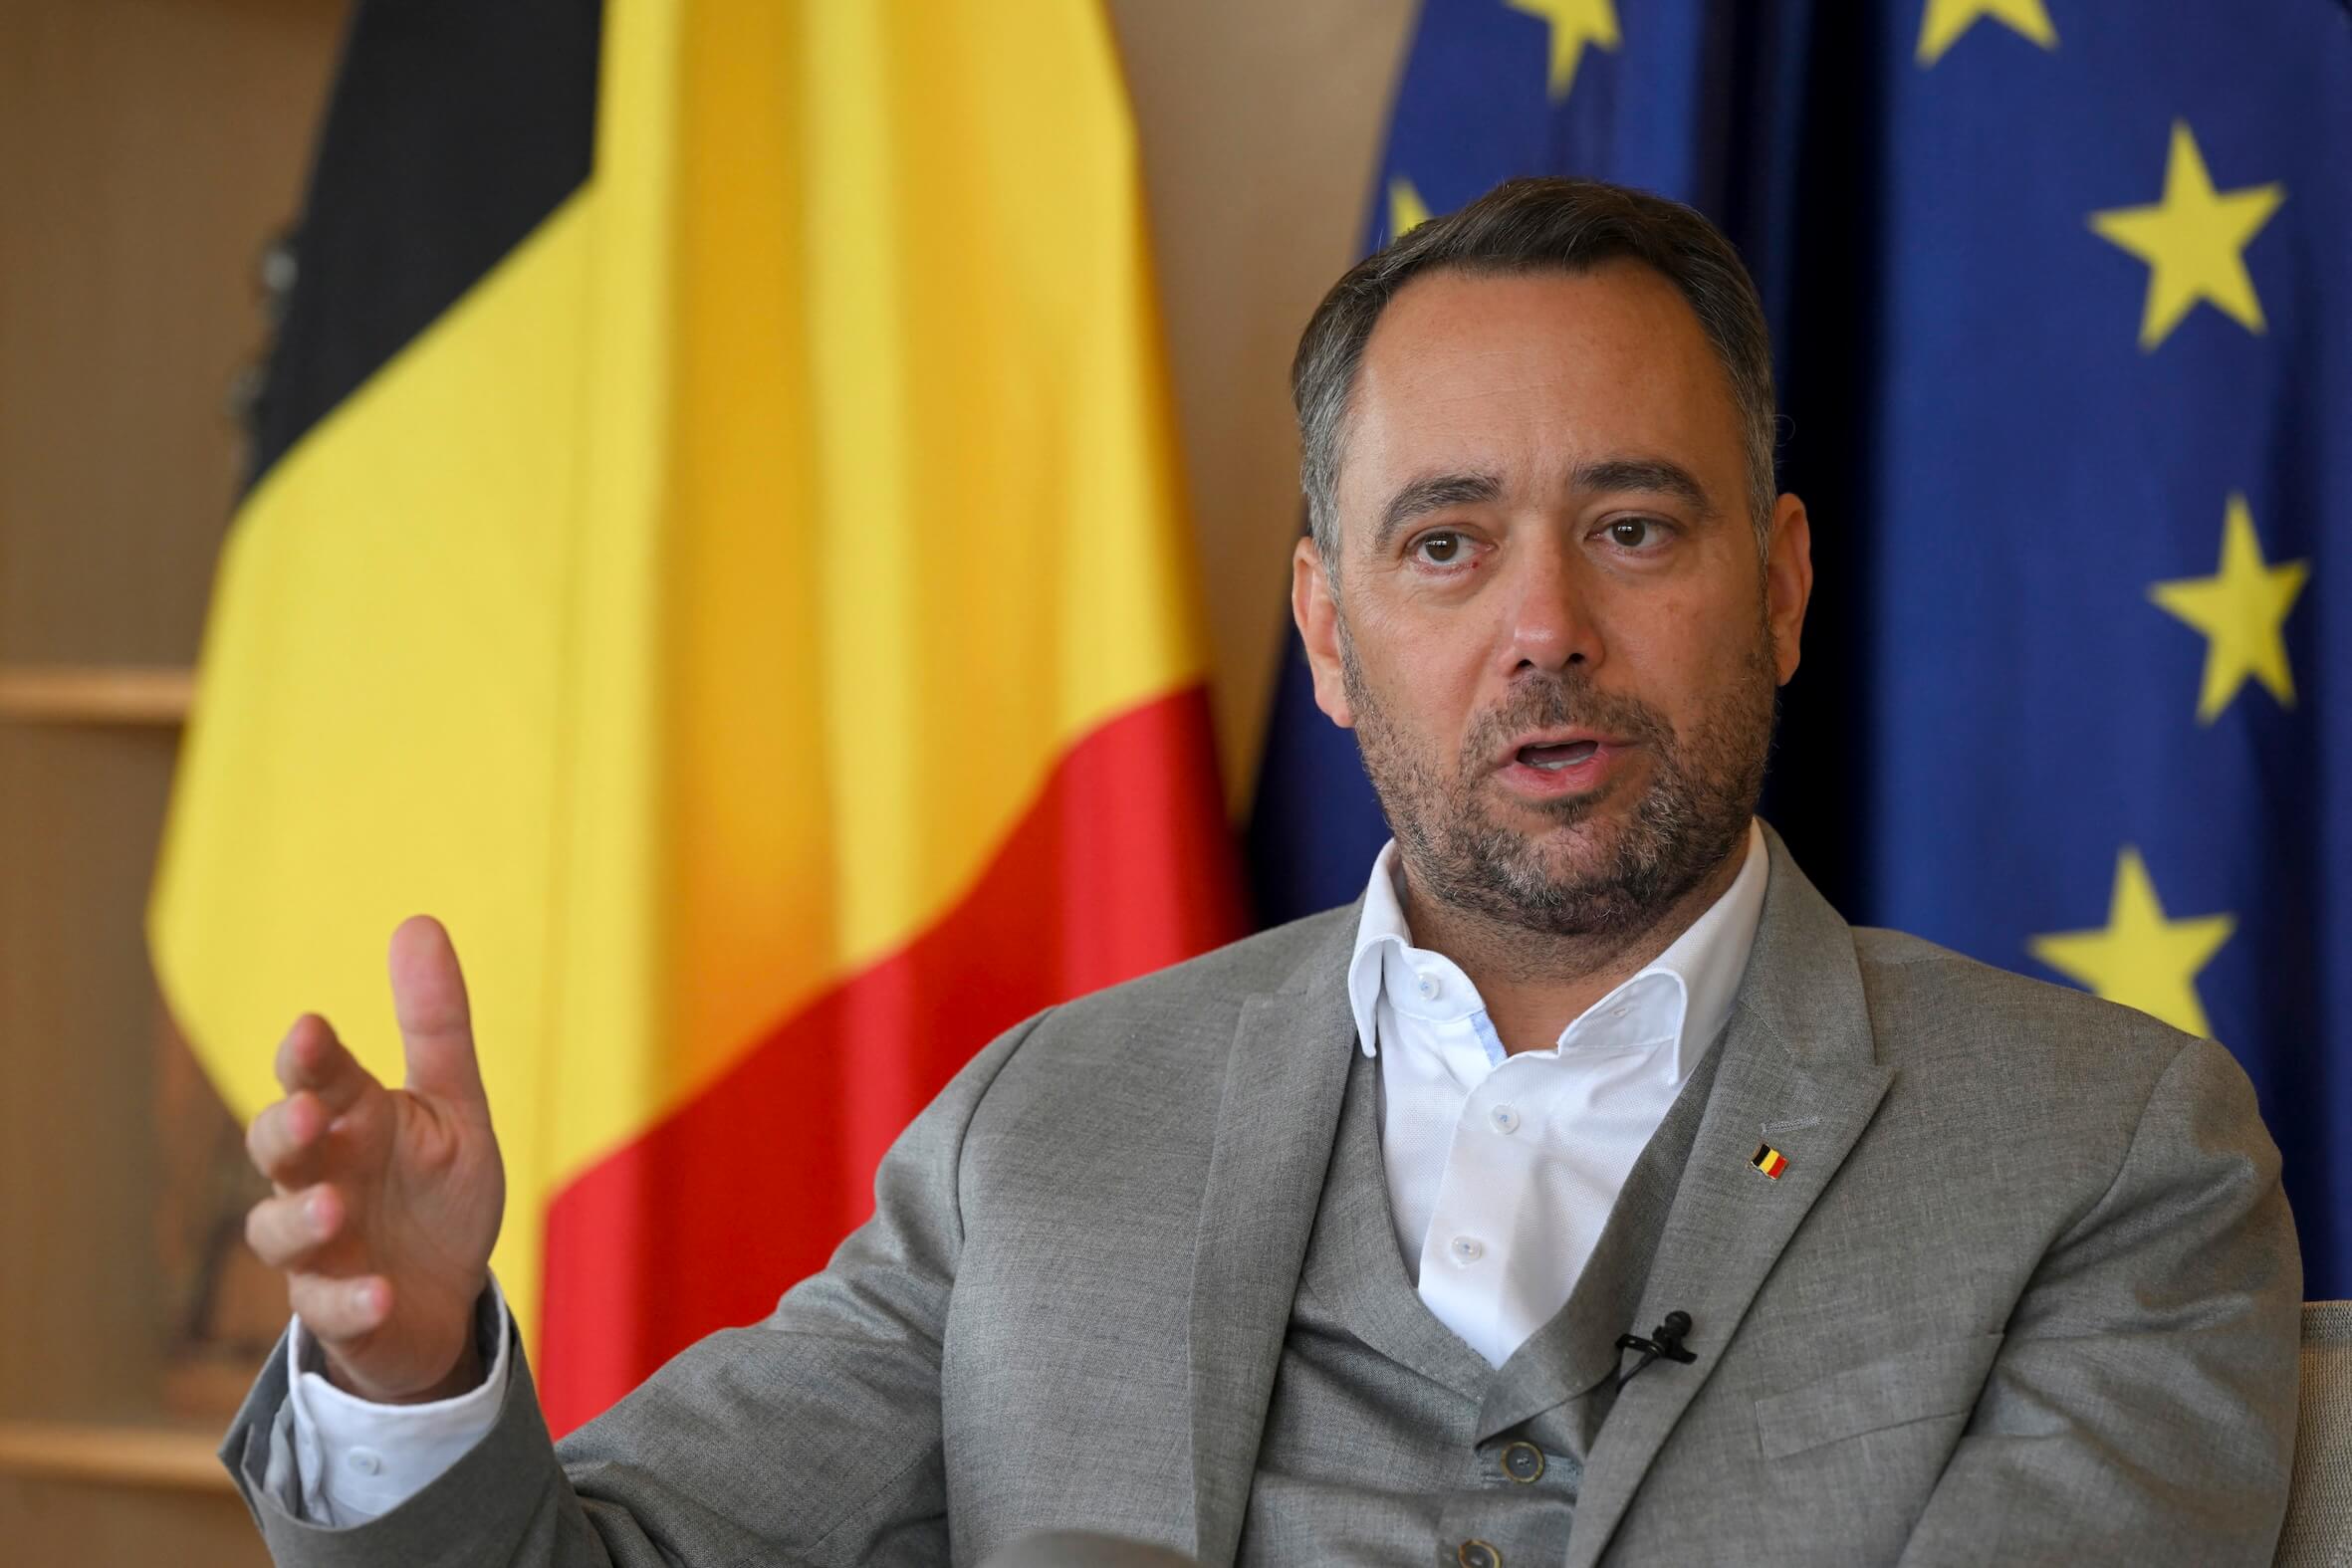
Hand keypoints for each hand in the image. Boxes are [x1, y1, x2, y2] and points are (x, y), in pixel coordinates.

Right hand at [242, 915, 505, 1402]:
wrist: (444, 1296)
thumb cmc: (435, 1191)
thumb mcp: (452, 1105)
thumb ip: (436, 1025)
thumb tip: (418, 921)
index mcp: (349, 1121)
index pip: (316, 1080)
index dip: (308, 1058)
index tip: (311, 1029)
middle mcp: (318, 1178)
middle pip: (276, 1150)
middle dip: (283, 1131)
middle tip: (307, 1114)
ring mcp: (319, 1249)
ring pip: (278, 1233)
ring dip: (301, 1218)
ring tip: (335, 1207)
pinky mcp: (340, 1312)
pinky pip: (331, 1310)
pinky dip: (351, 1301)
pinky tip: (381, 1290)